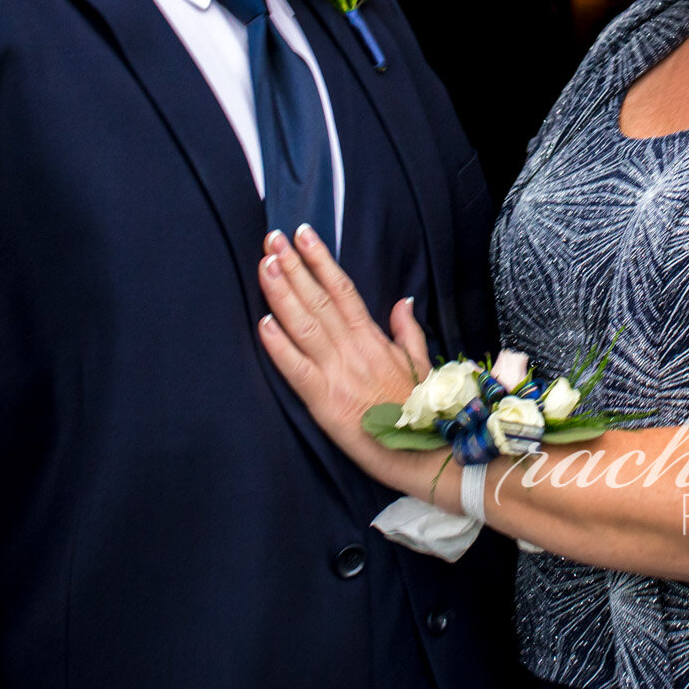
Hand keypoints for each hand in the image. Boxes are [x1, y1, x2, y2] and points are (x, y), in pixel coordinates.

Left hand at [256, 225, 444, 496]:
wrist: (424, 454)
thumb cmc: (421, 411)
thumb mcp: (421, 363)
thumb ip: (408, 330)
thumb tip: (403, 300)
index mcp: (374, 339)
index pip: (343, 289)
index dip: (321, 260)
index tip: (303, 234)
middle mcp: (354, 350)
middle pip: (319, 300)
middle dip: (294, 266)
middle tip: (272, 237)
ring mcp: (339, 374)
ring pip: (306, 326)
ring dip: (283, 294)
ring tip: (266, 264)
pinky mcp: (326, 403)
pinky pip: (298, 370)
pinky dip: (280, 347)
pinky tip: (263, 323)